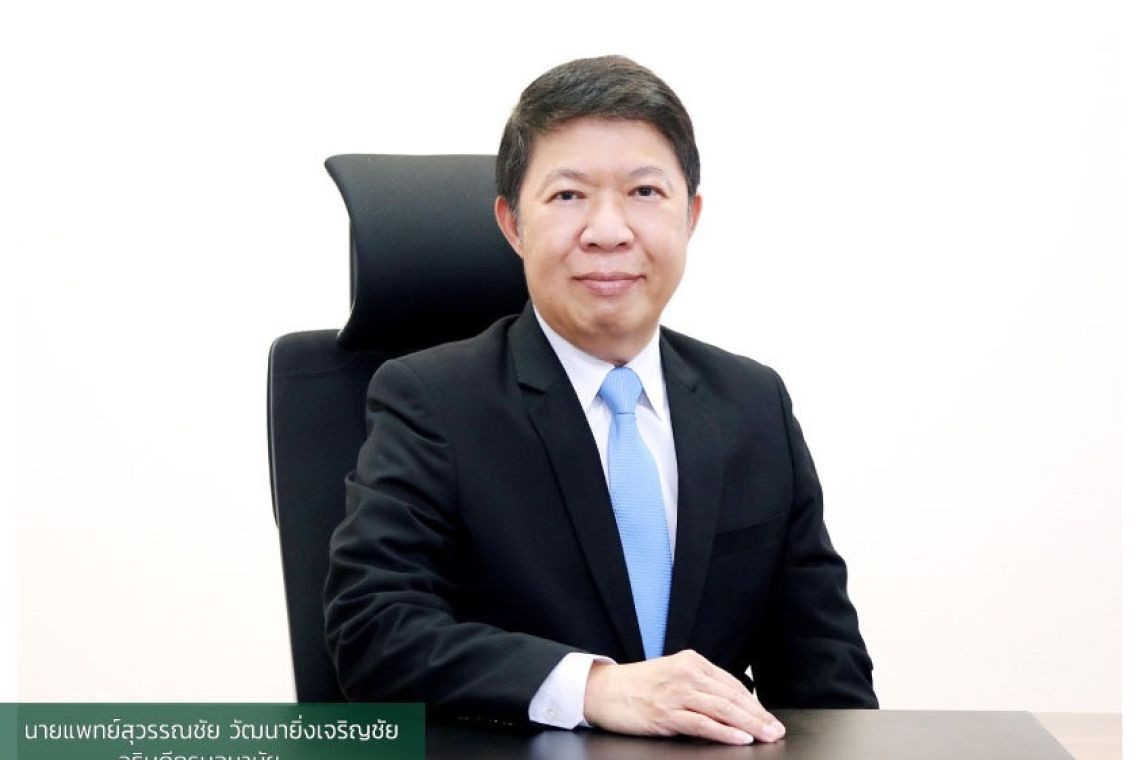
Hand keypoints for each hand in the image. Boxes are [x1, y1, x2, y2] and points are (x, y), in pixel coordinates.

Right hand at [582, 649, 784, 744]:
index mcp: (691, 662)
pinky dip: (725, 732)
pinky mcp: (667, 713)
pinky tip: (740, 738)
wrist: (602, 690)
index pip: (731, 684)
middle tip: (775, 729)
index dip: (753, 703)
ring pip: (722, 710)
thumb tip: (728, 706)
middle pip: (731, 697)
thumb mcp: (671, 675)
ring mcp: (676, 693)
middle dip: (758, 715)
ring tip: (765, 736)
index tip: (767, 717)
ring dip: (749, 725)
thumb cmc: (635, 686)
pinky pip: (703, 724)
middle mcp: (686, 674)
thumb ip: (697, 685)